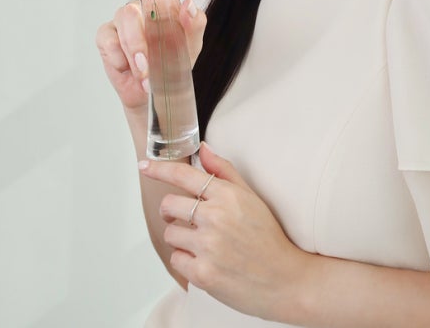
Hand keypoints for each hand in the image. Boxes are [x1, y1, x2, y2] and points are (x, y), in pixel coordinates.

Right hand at [95, 0, 206, 111]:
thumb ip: (194, 25)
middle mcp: (140, 9)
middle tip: (147, 65)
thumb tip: (188, 5)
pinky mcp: (106, 36)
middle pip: (132, 11)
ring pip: (121, 24)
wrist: (156, 92)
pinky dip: (118, 58)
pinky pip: (108, 41)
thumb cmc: (172, 65)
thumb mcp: (190, 47)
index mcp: (162, 6)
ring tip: (143, 74)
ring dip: (132, 53)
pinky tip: (127, 68)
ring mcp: (122, 21)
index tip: (166, 19)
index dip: (160, 0)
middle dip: (139, 42)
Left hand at [140, 142, 309, 320]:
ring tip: (204, 243)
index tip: (144, 166)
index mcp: (227, 196)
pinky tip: (206, 260)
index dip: (159, 169)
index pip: (184, 175)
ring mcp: (208, 247)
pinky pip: (176, 260)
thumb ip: (223, 171)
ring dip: (181, 238)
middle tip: (186, 217)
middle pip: (169, 204)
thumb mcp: (251, 196)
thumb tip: (203, 149)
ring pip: (170, 233)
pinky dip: (186, 260)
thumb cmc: (268, 237)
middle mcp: (216, 218)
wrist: (285, 279)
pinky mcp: (203, 274)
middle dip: (172, 210)